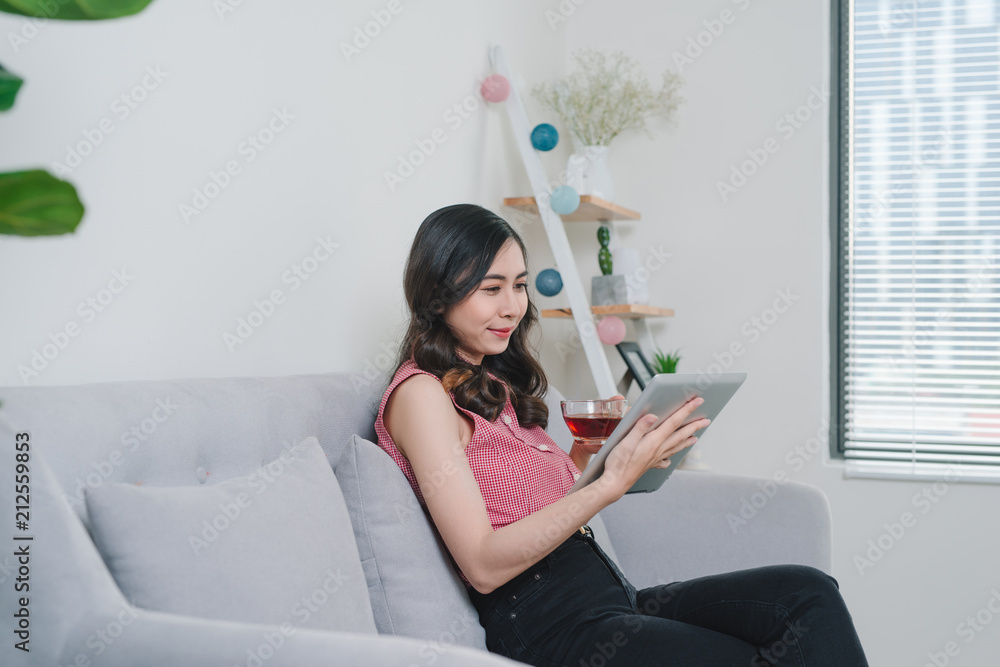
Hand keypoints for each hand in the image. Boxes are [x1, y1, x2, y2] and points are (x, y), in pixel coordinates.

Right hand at [596, 396, 710, 501]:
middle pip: (680, 435)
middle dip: (694, 426)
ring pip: (676, 447)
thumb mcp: (626, 442)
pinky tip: (671, 458)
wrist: (615, 483)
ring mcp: (655, 458)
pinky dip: (671, 456)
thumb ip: (639, 428)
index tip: (697, 402)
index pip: (674, 422)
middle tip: (706, 421)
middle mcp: (658, 450)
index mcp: (653, 441)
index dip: (686, 410)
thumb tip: (652, 416)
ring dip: (687, 440)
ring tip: (696, 437)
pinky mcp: (649, 465)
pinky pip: (665, 459)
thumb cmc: (618, 464)